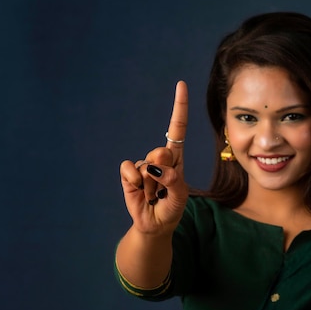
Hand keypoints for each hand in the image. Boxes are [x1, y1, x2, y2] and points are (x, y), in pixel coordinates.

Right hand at [119, 81, 189, 235]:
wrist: (156, 224)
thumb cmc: (172, 207)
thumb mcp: (180, 196)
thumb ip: (173, 180)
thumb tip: (155, 166)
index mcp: (176, 158)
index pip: (177, 128)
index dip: (179, 107)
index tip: (181, 85)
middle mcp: (159, 157)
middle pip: (163, 151)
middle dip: (165, 170)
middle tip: (164, 187)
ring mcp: (143, 165)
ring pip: (147, 165)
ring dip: (152, 184)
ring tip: (154, 194)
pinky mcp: (129, 174)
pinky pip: (129, 169)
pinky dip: (135, 181)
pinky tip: (140, 191)